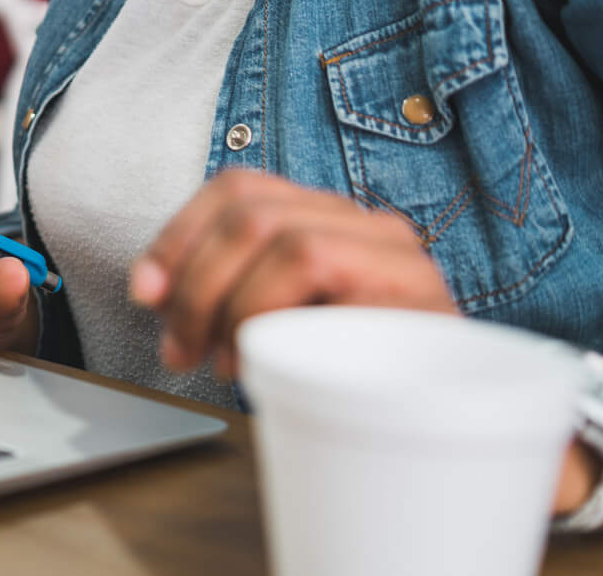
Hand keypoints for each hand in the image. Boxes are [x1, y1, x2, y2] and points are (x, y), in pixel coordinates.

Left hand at [131, 169, 455, 379]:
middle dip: (196, 284)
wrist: (458, 414)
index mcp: (327, 215)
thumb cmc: (359, 372)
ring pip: (286, 242)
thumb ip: (229, 290)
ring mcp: (396, 255)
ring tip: (228, 362)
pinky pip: (325, 280)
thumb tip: (153, 292)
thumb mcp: (285, 319)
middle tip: (179, 349)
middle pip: (250, 213)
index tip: (144, 292)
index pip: (237, 188)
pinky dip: (280, 320)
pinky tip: (271, 362)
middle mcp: (364, 222)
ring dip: (235, 307)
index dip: (178, 235)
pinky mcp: (417, 293)